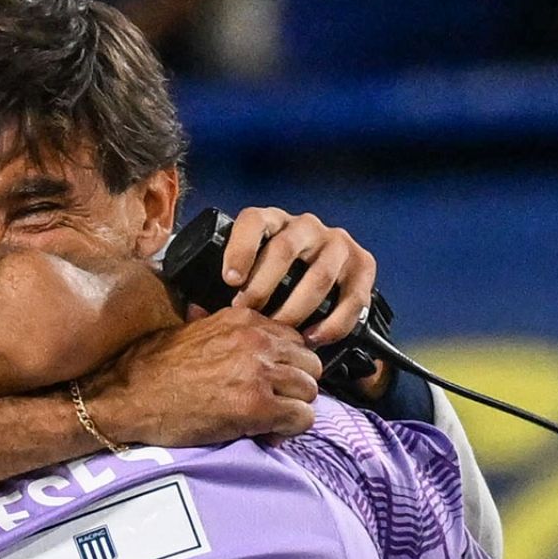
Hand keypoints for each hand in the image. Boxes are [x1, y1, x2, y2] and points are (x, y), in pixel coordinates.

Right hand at [84, 307, 322, 446]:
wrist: (125, 397)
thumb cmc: (148, 368)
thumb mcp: (186, 330)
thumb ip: (212, 324)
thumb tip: (207, 315)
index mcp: (243, 319)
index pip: (294, 338)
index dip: (287, 364)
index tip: (271, 381)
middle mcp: (256, 341)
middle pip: (311, 364)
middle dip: (297, 387)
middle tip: (275, 405)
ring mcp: (258, 373)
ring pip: (311, 392)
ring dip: (294, 410)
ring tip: (269, 422)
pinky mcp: (256, 407)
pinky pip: (302, 419)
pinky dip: (288, 431)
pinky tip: (265, 435)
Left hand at [221, 207, 375, 347]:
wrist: (317, 279)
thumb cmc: (269, 280)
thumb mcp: (247, 271)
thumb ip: (223, 286)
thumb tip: (195, 313)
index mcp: (273, 220)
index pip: (254, 221)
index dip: (240, 248)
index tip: (229, 280)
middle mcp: (307, 226)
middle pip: (285, 249)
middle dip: (263, 286)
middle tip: (247, 314)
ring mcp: (337, 244)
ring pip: (319, 276)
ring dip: (297, 308)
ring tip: (278, 331)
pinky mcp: (363, 266)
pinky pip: (352, 298)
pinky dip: (332, 323)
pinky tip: (312, 338)